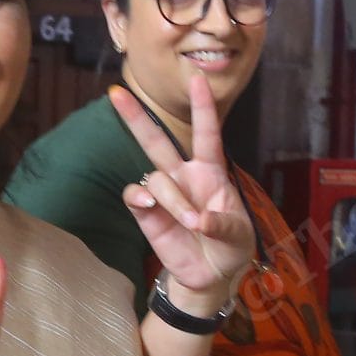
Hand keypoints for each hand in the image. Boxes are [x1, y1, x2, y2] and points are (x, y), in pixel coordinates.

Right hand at [109, 76, 255, 312]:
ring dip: (172, 199)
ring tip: (189, 223)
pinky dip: (142, 199)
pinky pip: (135, 195)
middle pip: (157, 140)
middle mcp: (184, 176)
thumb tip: (198, 220)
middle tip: (116, 93)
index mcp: (211, 172)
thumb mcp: (239, 236)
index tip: (197, 79)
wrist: (211, 276)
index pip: (206, 134)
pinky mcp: (147, 214)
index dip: (202, 107)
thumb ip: (222, 224)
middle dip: (136, 117)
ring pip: (155, 177)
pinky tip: (150, 207)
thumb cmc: (230, 247)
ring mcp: (163, 194)